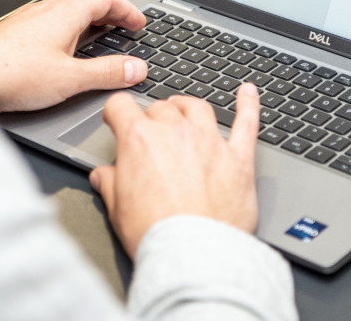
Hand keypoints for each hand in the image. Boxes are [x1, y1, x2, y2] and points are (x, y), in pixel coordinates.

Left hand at [0, 0, 147, 114]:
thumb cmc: (11, 74)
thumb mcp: (70, 79)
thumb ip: (106, 73)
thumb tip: (134, 68)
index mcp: (65, 12)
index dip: (128, 8)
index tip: (139, 23)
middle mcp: (47, 9)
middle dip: (111, 12)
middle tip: (125, 27)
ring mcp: (30, 19)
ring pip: (68, 9)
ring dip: (90, 19)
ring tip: (101, 37)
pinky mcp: (18, 33)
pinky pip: (51, 22)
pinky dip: (69, 29)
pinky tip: (66, 50)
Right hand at [89, 83, 260, 258]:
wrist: (193, 258)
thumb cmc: (156, 235)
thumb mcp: (117, 209)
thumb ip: (109, 184)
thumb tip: (102, 176)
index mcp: (139, 140)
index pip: (121, 106)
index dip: (116, 113)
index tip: (117, 120)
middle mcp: (176, 133)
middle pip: (161, 108)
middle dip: (153, 117)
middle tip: (151, 134)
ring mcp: (210, 142)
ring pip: (198, 108)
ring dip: (187, 107)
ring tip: (183, 112)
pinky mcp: (238, 158)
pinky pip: (246, 121)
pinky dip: (248, 104)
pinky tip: (247, 92)